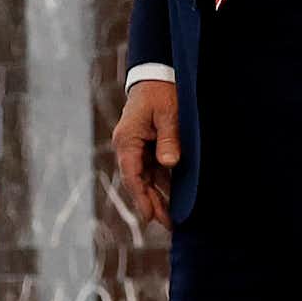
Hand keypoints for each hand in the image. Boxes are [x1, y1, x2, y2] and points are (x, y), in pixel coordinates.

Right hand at [114, 79, 182, 229]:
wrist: (157, 76)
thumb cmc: (162, 93)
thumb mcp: (168, 114)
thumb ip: (169, 138)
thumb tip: (170, 163)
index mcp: (127, 140)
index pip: (133, 174)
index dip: (141, 197)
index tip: (150, 217)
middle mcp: (128, 147)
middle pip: (138, 181)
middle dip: (151, 204)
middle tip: (169, 224)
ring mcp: (137, 147)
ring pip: (146, 178)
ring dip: (158, 197)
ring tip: (172, 218)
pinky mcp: (147, 146)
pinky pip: (153, 170)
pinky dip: (162, 184)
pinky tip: (174, 198)